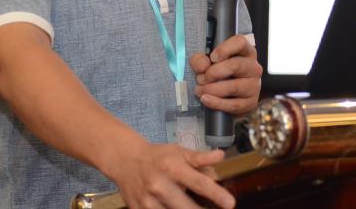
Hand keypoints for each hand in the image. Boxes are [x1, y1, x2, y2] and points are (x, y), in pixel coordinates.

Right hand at [107, 142, 233, 208]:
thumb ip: (200, 158)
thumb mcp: (179, 152)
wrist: (125, 161)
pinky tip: (175, 208)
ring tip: (195, 207)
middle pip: (186, 207)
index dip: (216, 194)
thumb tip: (220, 156)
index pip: (198, 183)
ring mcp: (148, 202)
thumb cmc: (157, 157)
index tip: (230, 203)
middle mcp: (160, 186)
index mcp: (172, 168)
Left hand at [190, 35, 262, 115]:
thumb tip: (203, 66)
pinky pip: (234, 104)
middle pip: (236, 65)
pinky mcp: (251, 103)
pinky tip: (205, 99)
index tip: (212, 57)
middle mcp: (253, 67)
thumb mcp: (205, 62)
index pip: (240, 42)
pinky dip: (216, 103)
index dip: (225, 49)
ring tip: (199, 90)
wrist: (225, 97)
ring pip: (234, 87)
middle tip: (200, 78)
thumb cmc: (217, 74)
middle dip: (213, 72)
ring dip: (212, 89)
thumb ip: (199, 60)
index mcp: (245, 51)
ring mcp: (254, 86)